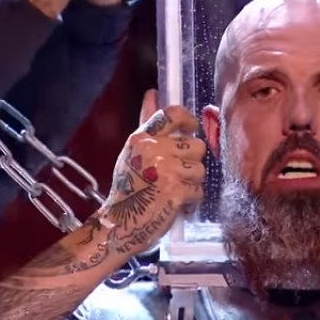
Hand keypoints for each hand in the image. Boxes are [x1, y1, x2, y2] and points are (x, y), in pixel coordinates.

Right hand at [96, 89, 205, 262]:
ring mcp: (166, 171)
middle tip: (177, 175)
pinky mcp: (176, 192)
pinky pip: (198, 190)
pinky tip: (177, 204)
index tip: (191, 128)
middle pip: (196, 145)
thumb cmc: (127, 190)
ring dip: (192, 183)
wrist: (119, 225)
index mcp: (142, 139)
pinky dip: (191, 201)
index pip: (172, 114)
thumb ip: (147, 124)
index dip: (188, 119)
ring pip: (200, 169)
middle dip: (191, 162)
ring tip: (175, 191)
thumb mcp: (132, 153)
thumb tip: (152, 94)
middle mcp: (153, 151)